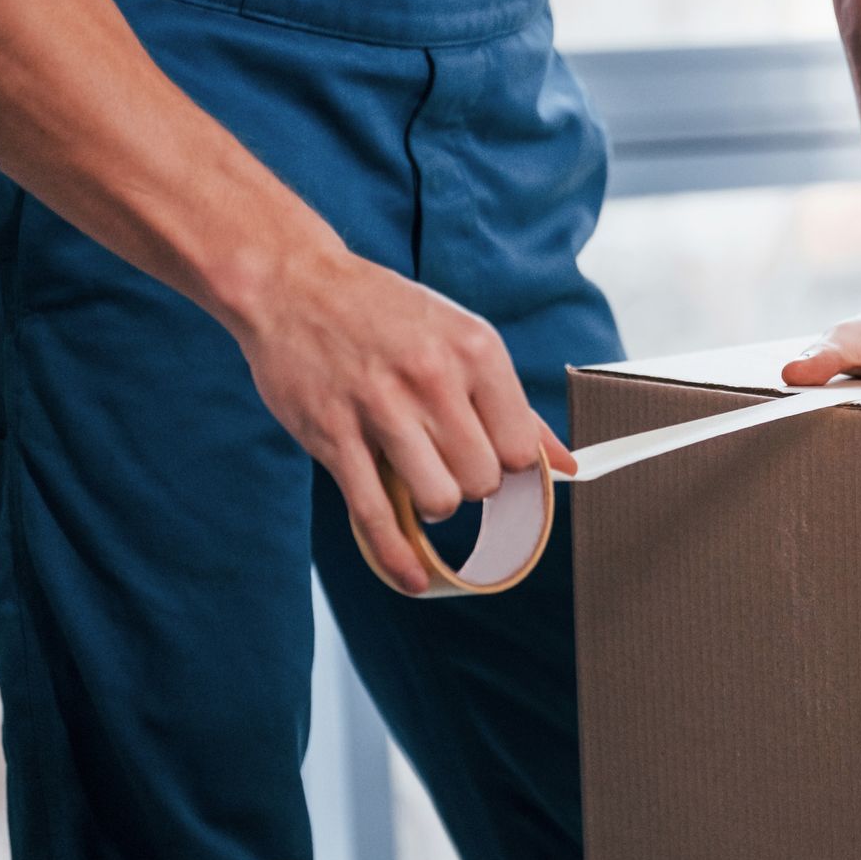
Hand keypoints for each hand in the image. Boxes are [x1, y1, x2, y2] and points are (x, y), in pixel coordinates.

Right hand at [229, 248, 575, 594]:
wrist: (293, 283)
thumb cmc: (386, 314)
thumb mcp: (461, 338)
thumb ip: (514, 406)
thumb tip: (567, 464)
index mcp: (475, 351)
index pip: (520, 448)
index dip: (508, 466)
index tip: (488, 456)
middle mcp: (433, 379)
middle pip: (484, 480)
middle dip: (472, 485)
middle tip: (448, 462)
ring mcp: (380, 408)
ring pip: (440, 500)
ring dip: (436, 504)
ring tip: (419, 478)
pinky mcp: (333, 436)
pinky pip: (375, 514)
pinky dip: (396, 556)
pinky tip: (412, 576)